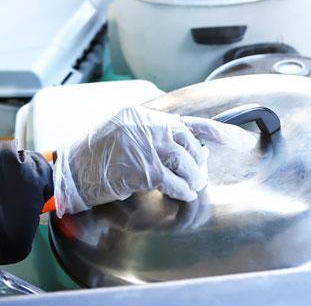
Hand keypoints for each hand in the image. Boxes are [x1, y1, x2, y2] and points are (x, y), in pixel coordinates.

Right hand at [52, 106, 253, 215]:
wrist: (69, 169)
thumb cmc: (94, 155)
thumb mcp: (123, 132)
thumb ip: (152, 134)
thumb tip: (186, 148)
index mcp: (145, 115)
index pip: (191, 122)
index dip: (221, 132)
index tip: (241, 140)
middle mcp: (149, 126)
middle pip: (191, 145)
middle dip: (199, 163)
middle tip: (198, 175)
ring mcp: (147, 146)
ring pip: (187, 163)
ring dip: (193, 179)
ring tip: (190, 186)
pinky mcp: (144, 169)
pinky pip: (174, 181)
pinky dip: (182, 190)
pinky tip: (182, 193)